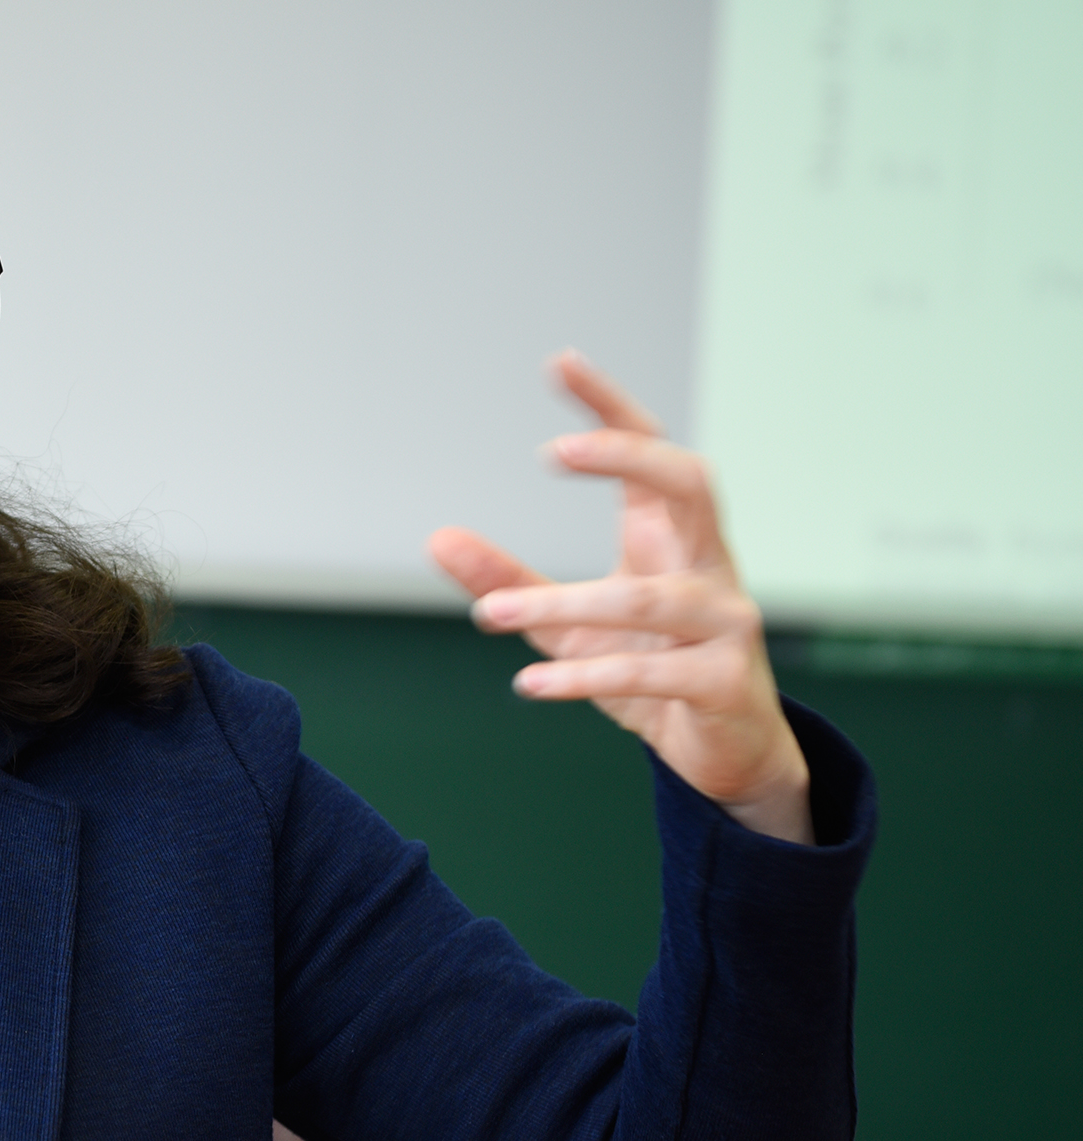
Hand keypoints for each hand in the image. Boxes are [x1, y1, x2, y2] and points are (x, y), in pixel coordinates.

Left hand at [428, 351, 813, 843]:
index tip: (561, 363)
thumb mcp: (567, 626)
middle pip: (689, 483)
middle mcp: (708, 566)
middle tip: (553, 453)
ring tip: (487, 616)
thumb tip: (439, 538)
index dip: (610, 407)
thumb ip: (508, 582)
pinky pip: (651, 671)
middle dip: (629, 458)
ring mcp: (726, 622)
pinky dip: (585, 676)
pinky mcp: (724, 682)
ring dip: (560, 605)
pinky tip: (530, 684)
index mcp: (672, 538)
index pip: (652, 450)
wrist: (724, 753)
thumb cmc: (650, 670)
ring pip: (645, 599)